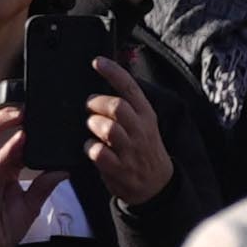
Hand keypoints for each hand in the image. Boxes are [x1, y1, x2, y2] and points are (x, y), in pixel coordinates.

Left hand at [84, 57, 172, 208]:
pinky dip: (89, 148)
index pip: (130, 87)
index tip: (97, 62)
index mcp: (145, 114)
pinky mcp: (120, 169)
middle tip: (89, 106)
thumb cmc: (143, 148)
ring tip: (91, 127)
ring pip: (108, 128)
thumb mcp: (143, 123)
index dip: (113, 72)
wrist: (157, 184)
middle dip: (97, 103)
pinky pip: (99, 153)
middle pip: (117, 106)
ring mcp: (130, 150)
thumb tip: (104, 84)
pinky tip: (90, 147)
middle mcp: (140, 130)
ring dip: (93, 124)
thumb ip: (127, 106)